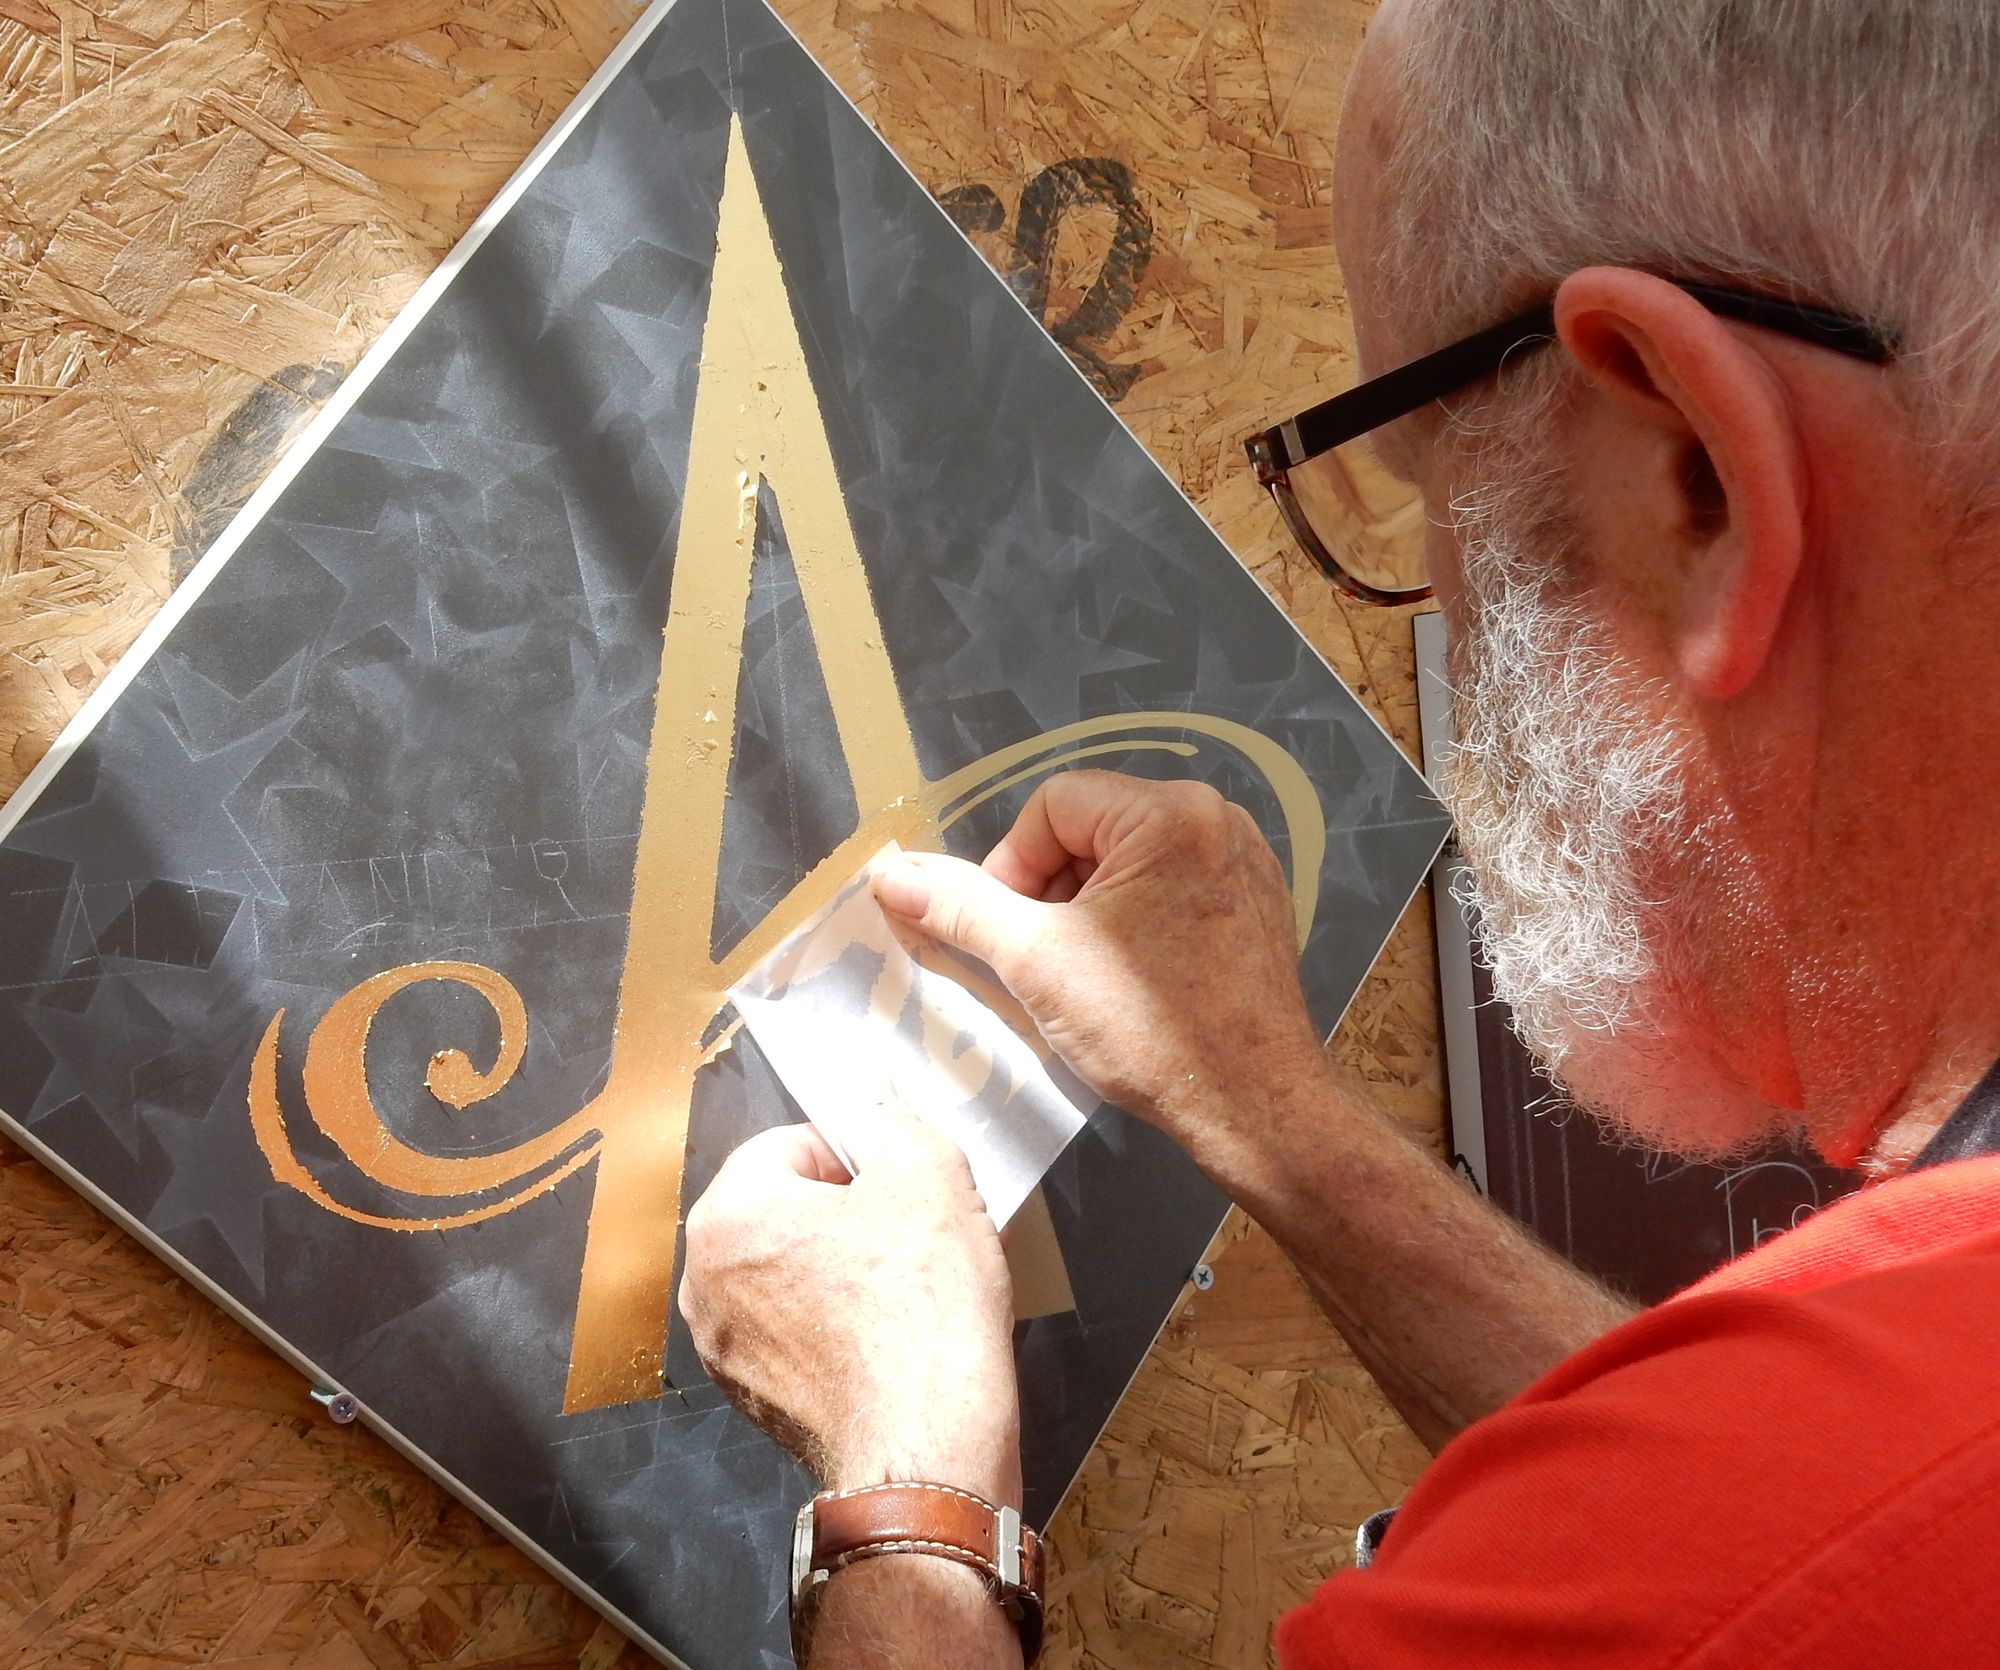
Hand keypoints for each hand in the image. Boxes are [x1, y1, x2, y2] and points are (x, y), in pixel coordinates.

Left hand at [677, 1110, 1021, 1505]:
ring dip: (859, 1267)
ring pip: (801, 1274)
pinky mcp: (760, 1401)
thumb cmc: (920, 1309)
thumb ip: (893, 1122)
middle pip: (793, 1212)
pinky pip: (805, 1333)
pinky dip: (850, 1324)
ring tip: (926, 1284)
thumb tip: (876, 1112)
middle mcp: (705, 1284)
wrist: (926, 1448)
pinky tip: (906, 1335)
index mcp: (728, 1217)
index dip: (858, 1151)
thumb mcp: (928, 1171)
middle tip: (926, 1228)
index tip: (906, 1179)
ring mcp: (727, 1351)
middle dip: (860, 1211)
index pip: (791, 1145)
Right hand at [873, 771, 1332, 1193]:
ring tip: (1085, 978)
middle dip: (1051, 893)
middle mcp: (1217, 821)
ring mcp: (1242, 864)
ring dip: (1088, 913)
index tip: (1010, 934)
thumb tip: (891, 876)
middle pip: (1092, 830)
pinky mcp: (1254, 907)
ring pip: (1128, 864)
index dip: (1013, 867)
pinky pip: (1169, 891)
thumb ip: (960, 908)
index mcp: (1171, 813)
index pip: (1052, 806)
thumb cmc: (1150, 1030)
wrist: (1254, 1105)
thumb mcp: (1036, 962)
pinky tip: (1128, 984)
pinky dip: (1133, 927)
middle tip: (1043, 961)